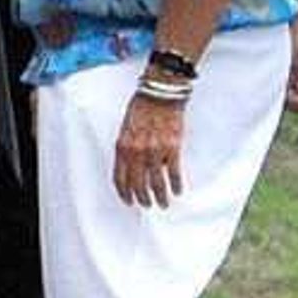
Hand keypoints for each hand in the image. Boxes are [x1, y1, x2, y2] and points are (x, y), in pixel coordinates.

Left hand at [112, 88, 189, 207]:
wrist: (160, 92)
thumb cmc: (142, 106)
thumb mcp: (126, 127)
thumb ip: (127, 148)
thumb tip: (132, 167)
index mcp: (123, 146)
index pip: (120, 177)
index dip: (124, 192)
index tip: (128, 200)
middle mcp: (137, 151)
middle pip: (138, 184)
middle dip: (142, 198)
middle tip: (147, 205)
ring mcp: (155, 151)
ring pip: (156, 183)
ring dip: (159, 197)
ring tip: (163, 204)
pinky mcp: (172, 148)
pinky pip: (173, 173)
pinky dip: (176, 185)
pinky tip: (177, 191)